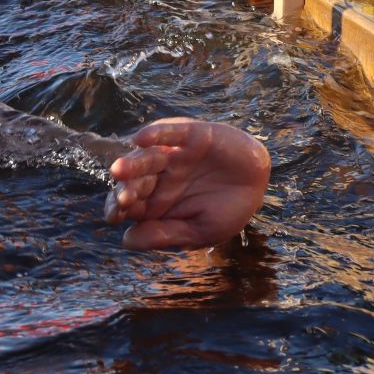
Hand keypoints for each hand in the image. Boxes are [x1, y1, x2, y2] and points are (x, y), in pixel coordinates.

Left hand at [103, 118, 269, 250]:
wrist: (258, 182)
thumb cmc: (227, 210)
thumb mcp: (199, 231)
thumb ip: (165, 235)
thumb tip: (126, 241)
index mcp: (156, 201)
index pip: (128, 204)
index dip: (117, 208)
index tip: (114, 215)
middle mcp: (159, 176)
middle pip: (135, 181)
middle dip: (125, 189)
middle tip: (121, 199)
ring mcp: (173, 155)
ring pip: (147, 157)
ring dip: (133, 163)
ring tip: (119, 170)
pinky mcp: (190, 134)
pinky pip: (170, 132)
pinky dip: (157, 133)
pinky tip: (142, 139)